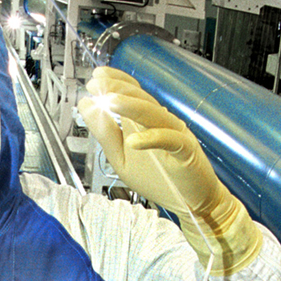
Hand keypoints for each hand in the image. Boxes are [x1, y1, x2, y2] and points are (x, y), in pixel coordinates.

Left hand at [78, 66, 261, 274]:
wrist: (193, 202)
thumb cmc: (160, 179)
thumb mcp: (121, 158)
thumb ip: (105, 134)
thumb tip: (87, 106)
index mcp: (146, 122)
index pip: (131, 94)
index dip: (114, 82)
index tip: (96, 77)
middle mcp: (162, 123)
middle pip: (140, 99)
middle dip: (118, 89)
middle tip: (97, 84)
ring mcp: (175, 134)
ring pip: (154, 115)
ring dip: (131, 107)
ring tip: (110, 101)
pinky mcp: (186, 151)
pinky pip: (170, 140)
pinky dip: (152, 139)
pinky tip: (133, 140)